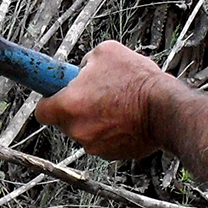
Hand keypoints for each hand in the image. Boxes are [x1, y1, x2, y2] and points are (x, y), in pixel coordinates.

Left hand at [34, 41, 172, 159]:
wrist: (165, 108)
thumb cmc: (137, 80)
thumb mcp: (106, 52)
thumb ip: (86, 62)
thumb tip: (84, 69)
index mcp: (69, 105)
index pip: (42, 111)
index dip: (49, 100)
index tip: (57, 95)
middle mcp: (78, 129)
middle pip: (65, 121)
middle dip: (76, 109)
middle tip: (95, 94)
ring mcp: (94, 145)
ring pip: (86, 131)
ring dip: (95, 120)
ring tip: (116, 104)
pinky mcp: (111, 155)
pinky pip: (103, 141)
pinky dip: (110, 132)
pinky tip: (125, 118)